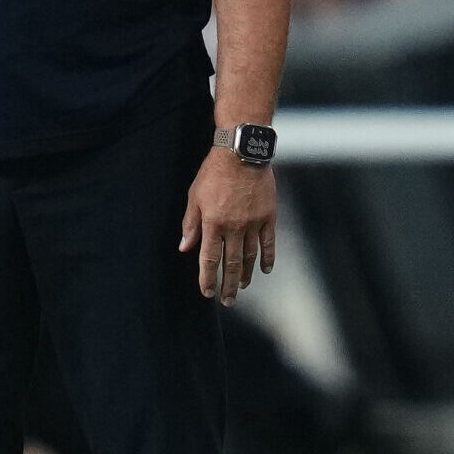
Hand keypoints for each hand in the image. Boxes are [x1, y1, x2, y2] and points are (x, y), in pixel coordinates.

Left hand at [179, 149, 276, 306]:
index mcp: (213, 223)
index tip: (207, 292)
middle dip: (228, 285)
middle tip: (228, 301)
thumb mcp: (194, 196)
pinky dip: (268, 258)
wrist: (242, 153)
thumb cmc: (213, 173)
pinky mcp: (269, 216)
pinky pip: (269, 243)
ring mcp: (253, 223)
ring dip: (246, 275)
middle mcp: (234, 227)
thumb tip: (184, 247)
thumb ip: (190, 223)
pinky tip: (265, 270)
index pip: (209, 259)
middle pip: (231, 264)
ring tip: (242, 287)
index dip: (207, 278)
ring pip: (250, 257)